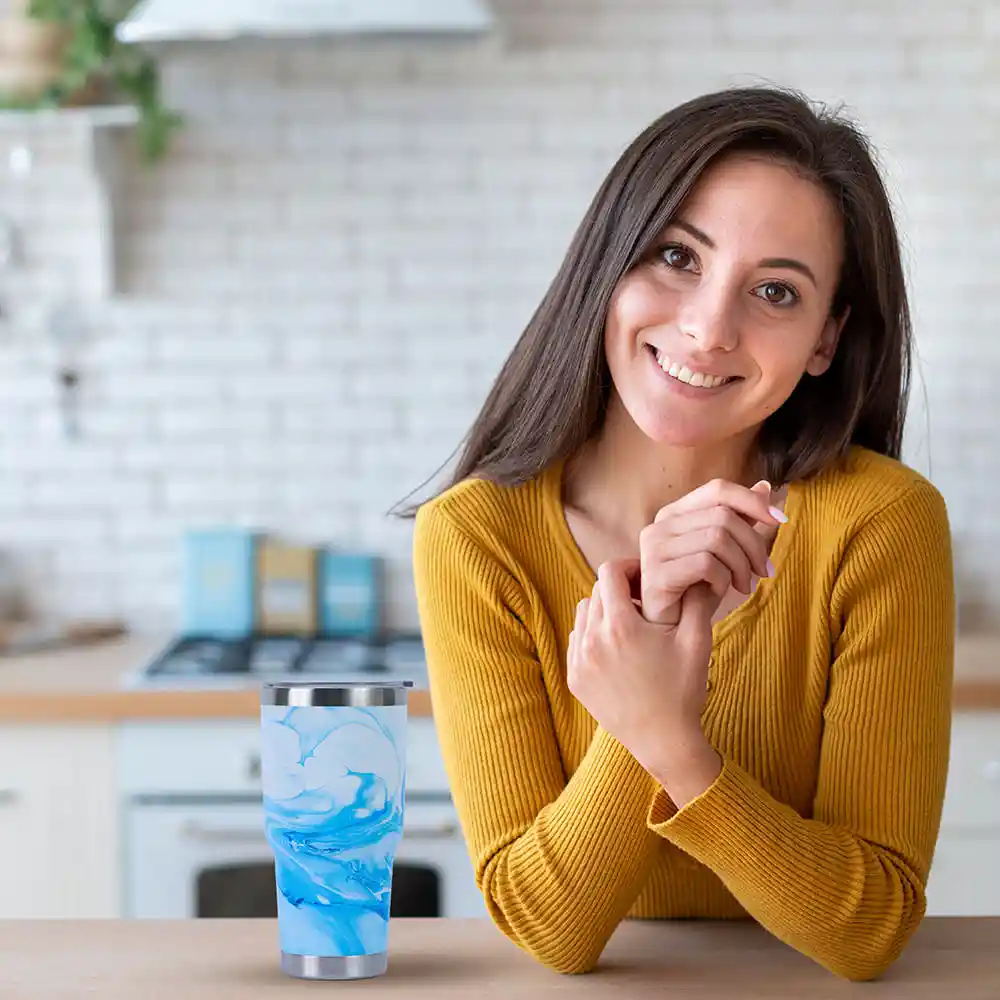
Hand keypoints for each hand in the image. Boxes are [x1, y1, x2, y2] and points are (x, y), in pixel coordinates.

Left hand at [567, 559, 720, 803]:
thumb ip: (696, 600)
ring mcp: (579, 661)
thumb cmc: (683, 690)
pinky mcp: (574, 679)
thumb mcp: (697, 642)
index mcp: (620, 626)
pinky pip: (577, 640)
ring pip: (584, 614)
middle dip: (619, 590)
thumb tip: (694, 572)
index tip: (646, 578)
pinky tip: (619, 649)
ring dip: (604, 611)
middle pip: (596, 591)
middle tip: (642, 601)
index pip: (610, 572)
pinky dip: (594, 636)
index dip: (629, 567)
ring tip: (630, 625)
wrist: (664, 741)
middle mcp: (592, 640)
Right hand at [639, 478, 785, 626]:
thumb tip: (764, 487)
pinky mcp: (656, 574)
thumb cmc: (695, 589)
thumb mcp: (723, 550)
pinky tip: (719, 591)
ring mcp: (654, 548)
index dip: (752, 501)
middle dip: (753, 545)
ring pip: (718, 538)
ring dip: (741, 565)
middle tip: (763, 571)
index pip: (718, 489)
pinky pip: (706, 564)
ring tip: (743, 586)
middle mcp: (660, 525)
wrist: (671, 629)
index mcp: (674, 513)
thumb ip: (739, 518)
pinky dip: (722, 579)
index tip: (781, 521)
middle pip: (723, 516)